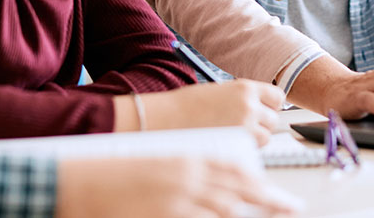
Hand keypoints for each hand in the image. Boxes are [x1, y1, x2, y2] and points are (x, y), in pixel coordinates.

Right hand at [56, 157, 298, 217]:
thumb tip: (212, 186)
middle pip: (239, 190)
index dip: (260, 182)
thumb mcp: (158, 165)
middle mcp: (187, 177)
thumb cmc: (116, 171)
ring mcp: (178, 199)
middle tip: (292, 206)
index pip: (234, 170)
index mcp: (186, 160)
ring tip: (275, 214)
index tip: (279, 192)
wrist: (81, 177)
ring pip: (227, 207)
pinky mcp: (166, 213)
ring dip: (251, 212)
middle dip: (269, 199)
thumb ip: (187, 173)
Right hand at [140, 80, 283, 144]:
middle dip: (262, 124)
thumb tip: (259, 110)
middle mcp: (249, 105)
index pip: (277, 97)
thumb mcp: (221, 91)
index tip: (264, 110)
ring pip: (266, 137)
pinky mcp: (236, 144)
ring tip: (233, 134)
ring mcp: (245, 126)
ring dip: (255, 138)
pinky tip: (228, 142)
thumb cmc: (188, 105)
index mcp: (245, 88)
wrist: (167, 117)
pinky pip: (254, 150)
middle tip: (244, 125)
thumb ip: (242, 99)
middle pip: (273, 119)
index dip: (270, 105)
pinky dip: (245, 148)